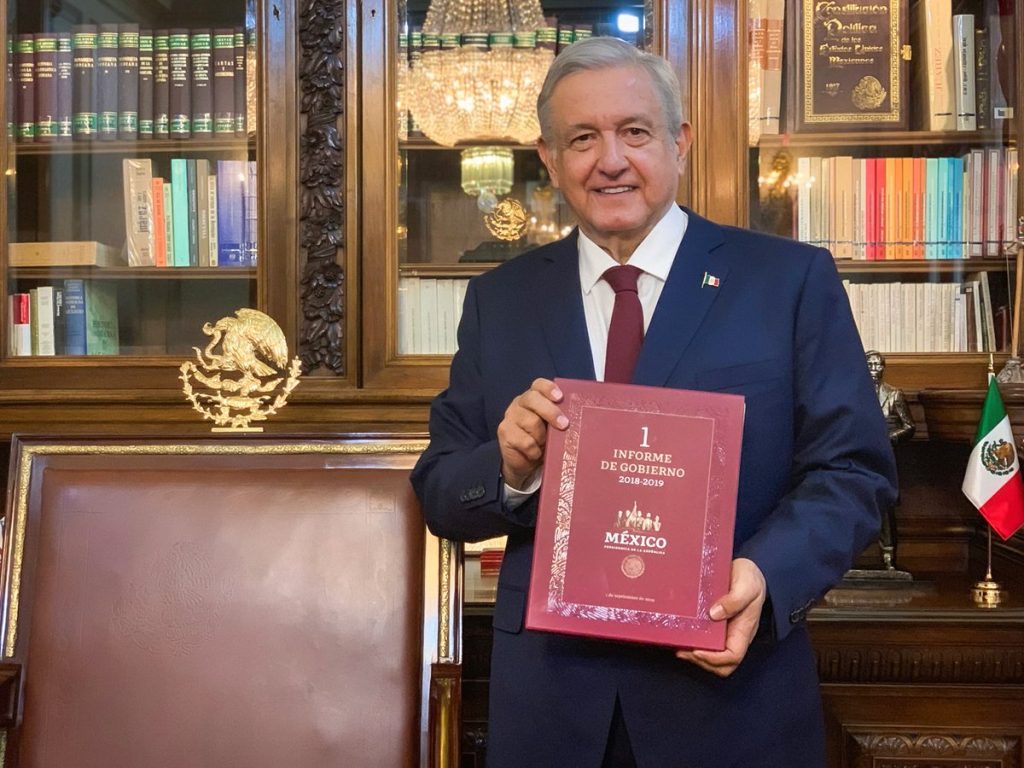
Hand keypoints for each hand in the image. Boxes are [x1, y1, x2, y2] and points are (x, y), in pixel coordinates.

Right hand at [497, 378, 567, 489]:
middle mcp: (520, 403)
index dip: (548, 389)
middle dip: (550, 412)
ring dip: (542, 437)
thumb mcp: (554, 428)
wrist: (525, 464)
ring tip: (544, 445)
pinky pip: (525, 441)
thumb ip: (561, 417)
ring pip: (531, 422)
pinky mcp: (504, 432)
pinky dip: (534, 450)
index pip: (538, 385)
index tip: (560, 397)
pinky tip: (535, 453)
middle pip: (533, 399)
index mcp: (534, 397)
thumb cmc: (544, 441)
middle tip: (564, 424)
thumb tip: (580, 416)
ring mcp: (510, 416)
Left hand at [675, 558, 766, 677]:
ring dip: (694, 656)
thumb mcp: (747, 586)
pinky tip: (681, 635)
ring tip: (677, 645)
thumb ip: (734, 600)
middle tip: (682, 651)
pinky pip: (706, 642)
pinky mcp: (715, 625)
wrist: (748, 571)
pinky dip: (693, 644)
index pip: (733, 656)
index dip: (714, 659)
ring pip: (712, 657)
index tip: (697, 651)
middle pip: (722, 664)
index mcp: (744, 630)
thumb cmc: (751, 579)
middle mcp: (734, 635)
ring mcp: (725, 632)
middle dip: (701, 661)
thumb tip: (714, 614)